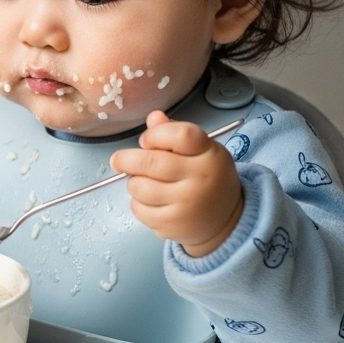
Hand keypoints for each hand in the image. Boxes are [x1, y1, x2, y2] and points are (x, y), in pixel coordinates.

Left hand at [110, 111, 243, 256]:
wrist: (225, 219)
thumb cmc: (207, 177)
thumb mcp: (201, 150)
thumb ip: (175, 132)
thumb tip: (153, 118)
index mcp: (209, 154)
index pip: (180, 135)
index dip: (156, 135)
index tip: (146, 140)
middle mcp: (201, 179)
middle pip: (151, 163)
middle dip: (127, 159)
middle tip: (118, 160)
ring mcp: (186, 204)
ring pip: (139, 187)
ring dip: (133, 182)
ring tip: (143, 181)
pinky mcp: (172, 224)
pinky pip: (138, 208)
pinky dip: (137, 202)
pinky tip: (149, 200)